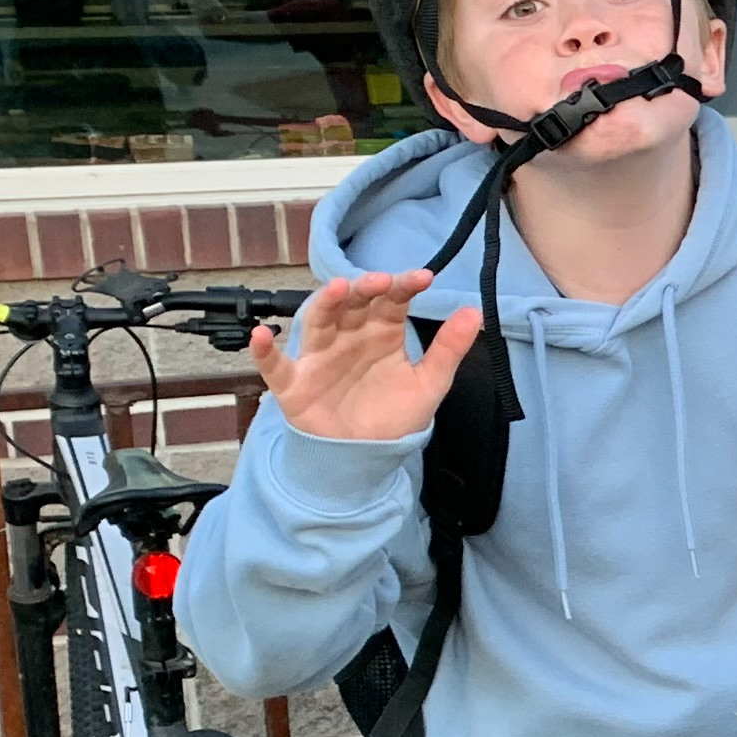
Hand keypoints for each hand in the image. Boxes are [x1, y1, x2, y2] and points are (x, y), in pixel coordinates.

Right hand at [245, 269, 476, 443]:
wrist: (365, 458)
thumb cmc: (393, 416)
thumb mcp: (429, 385)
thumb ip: (449, 349)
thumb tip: (475, 312)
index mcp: (381, 333)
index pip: (392, 301)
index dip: (404, 287)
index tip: (424, 278)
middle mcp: (349, 337)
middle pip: (354, 304)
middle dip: (365, 289)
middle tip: (380, 281)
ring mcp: (319, 358)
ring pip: (318, 322)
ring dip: (326, 304)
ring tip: (338, 290)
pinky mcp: (294, 384)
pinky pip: (274, 366)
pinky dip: (264, 351)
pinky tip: (261, 335)